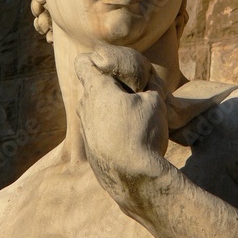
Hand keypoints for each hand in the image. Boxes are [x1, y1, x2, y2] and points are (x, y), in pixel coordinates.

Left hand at [75, 45, 168, 195]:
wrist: (133, 179)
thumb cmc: (142, 133)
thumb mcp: (155, 101)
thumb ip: (148, 85)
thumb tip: (146, 83)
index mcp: (96, 89)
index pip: (83, 61)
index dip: (98, 59)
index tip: (117, 67)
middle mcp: (84, 107)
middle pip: (93, 86)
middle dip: (112, 86)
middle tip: (135, 93)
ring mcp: (85, 129)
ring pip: (96, 108)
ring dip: (112, 108)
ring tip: (135, 118)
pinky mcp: (90, 148)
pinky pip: (99, 128)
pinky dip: (112, 127)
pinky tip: (130, 138)